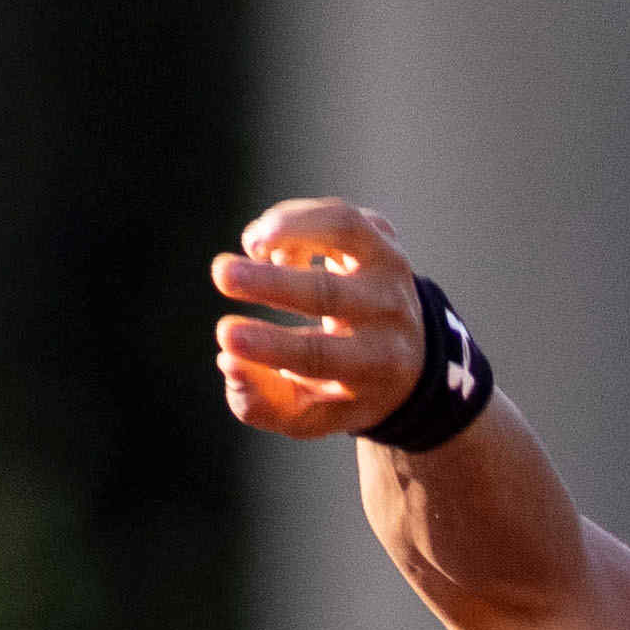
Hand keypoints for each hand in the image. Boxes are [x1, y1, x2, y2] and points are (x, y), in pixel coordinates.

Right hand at [209, 196, 424, 437]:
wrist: (409, 358)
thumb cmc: (341, 389)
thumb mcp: (308, 414)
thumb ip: (263, 403)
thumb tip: (227, 364)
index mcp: (378, 367)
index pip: (321, 355)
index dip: (271, 346)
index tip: (225, 337)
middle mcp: (392, 315)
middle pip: (330, 293)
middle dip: (272, 283)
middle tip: (220, 274)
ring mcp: (392, 269)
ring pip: (346, 230)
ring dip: (289, 228)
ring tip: (251, 246)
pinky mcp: (382, 236)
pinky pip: (339, 215)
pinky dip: (295, 220)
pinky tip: (270, 248)